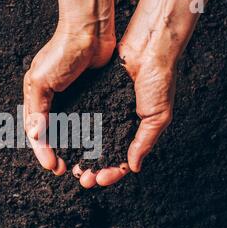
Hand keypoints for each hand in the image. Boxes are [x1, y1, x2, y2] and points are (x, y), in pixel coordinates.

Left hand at [73, 42, 175, 187]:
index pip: (121, 159)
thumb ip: (144, 141)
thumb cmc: (160, 80)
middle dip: (93, 168)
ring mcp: (105, 111)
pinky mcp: (94, 97)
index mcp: (134, 131)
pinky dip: (75, 132)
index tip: (100, 180)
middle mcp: (117, 123)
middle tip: (83, 179)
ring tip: (73, 167)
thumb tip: (133, 167)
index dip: (111, 172)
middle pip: (102, 154)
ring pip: (90, 139)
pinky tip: (67, 142)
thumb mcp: (158, 115)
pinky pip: (82, 118)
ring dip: (82, 155)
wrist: (148, 47)